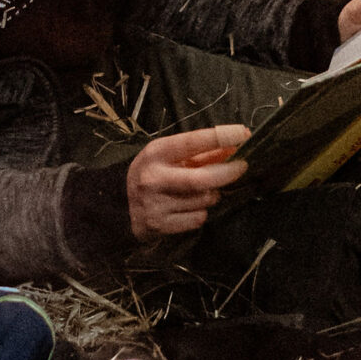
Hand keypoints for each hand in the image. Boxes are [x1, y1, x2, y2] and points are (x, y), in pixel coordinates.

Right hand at [126, 124, 249, 240]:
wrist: (117, 205)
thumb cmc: (152, 174)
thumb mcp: (169, 156)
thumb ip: (201, 153)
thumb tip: (236, 146)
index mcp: (155, 153)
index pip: (192, 142)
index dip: (220, 137)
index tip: (243, 133)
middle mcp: (153, 178)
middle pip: (201, 178)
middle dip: (227, 172)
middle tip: (242, 167)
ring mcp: (156, 204)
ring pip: (204, 200)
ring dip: (212, 195)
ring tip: (201, 192)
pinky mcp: (160, 225)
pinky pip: (198, 219)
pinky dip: (201, 213)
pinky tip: (189, 208)